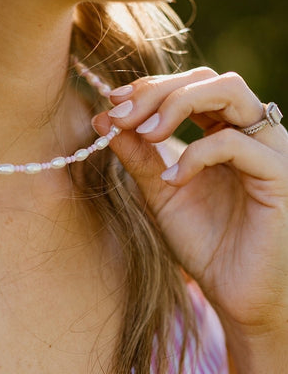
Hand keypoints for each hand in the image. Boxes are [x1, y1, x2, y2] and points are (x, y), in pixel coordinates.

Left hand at [92, 68, 287, 337]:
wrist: (239, 295)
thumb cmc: (206, 244)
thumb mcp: (162, 194)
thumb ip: (139, 156)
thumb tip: (102, 117)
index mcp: (226, 131)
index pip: (191, 85)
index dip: (150, 89)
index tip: (113, 105)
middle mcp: (252, 132)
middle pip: (208, 79)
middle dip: (158, 92)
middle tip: (122, 117)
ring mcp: (270, 149)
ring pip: (230, 92)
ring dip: (179, 104)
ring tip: (146, 134)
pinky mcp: (280, 175)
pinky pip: (236, 144)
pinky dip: (196, 155)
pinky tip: (171, 181)